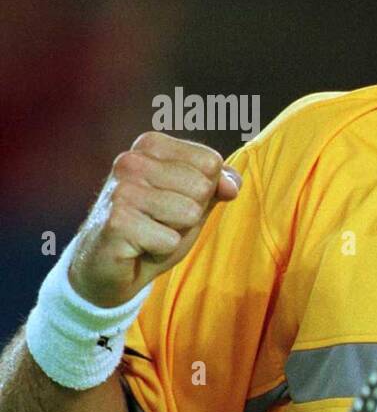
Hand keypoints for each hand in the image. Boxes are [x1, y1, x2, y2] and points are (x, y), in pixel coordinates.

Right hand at [68, 133, 240, 307]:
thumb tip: (233, 184)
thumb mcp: (192, 201)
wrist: (107, 266)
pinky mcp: (116, 221)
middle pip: (202, 187)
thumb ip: (217, 185)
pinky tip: (138, 247)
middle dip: (191, 214)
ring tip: (150, 233)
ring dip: (176, 232)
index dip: (204, 192)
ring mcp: (121, 190)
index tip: (175, 201)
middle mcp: (131, 161)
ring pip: (190, 213)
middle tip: (161, 222)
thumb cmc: (153, 228)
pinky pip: (170, 240)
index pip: (211, 162)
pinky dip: (161, 250)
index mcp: (150, 145)